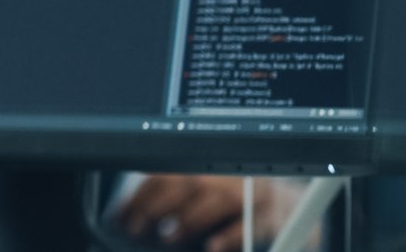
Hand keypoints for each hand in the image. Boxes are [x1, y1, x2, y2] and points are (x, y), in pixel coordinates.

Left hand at [117, 174, 312, 251]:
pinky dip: (229, 236)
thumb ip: (172, 198)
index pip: (167, 172)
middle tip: (136, 229)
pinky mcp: (274, 215)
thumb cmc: (231, 202)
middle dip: (156, 207)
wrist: (285, 207)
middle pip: (188, 182)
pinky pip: (250, 225)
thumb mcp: (202, 192)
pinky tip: (211, 247)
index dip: (140, 196)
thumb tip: (130, 218)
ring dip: (188, 221)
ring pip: (219, 200)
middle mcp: (230, 171)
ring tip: (168, 237)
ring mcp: (255, 191)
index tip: (120, 217)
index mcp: (206, 162)